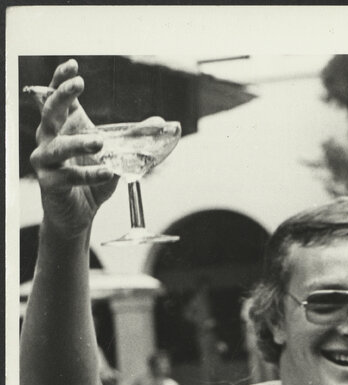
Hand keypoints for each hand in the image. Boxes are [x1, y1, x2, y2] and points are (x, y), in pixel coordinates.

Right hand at [28, 59, 117, 237]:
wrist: (78, 215)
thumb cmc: (93, 180)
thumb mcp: (115, 155)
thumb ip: (133, 137)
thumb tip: (161, 121)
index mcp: (63, 128)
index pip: (57, 98)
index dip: (61, 80)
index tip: (73, 65)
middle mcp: (49, 139)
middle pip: (50, 112)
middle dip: (62, 96)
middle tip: (79, 85)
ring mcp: (46, 161)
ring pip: (58, 146)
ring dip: (79, 142)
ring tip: (100, 142)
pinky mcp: (51, 183)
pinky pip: (70, 176)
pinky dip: (90, 174)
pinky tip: (107, 173)